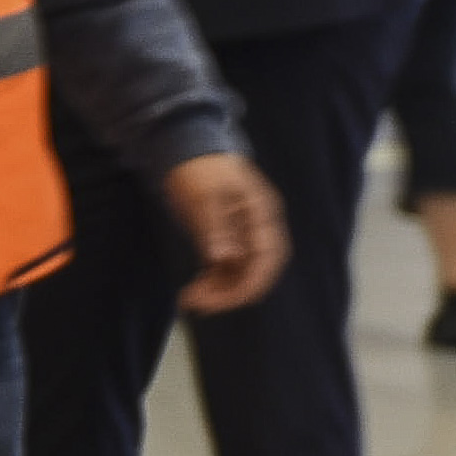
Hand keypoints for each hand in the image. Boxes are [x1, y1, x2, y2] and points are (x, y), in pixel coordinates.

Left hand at [163, 151, 286, 311]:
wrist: (187, 150)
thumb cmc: (198, 168)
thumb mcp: (203, 195)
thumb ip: (214, 226)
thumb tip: (224, 258)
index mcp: (261, 214)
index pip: (268, 257)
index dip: (252, 283)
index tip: (226, 301)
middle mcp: (258, 228)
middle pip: (256, 270)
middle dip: (230, 292)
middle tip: (196, 305)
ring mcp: (243, 235)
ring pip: (239, 273)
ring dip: (218, 291)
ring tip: (188, 300)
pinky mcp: (227, 239)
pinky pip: (226, 268)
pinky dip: (211, 282)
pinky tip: (192, 291)